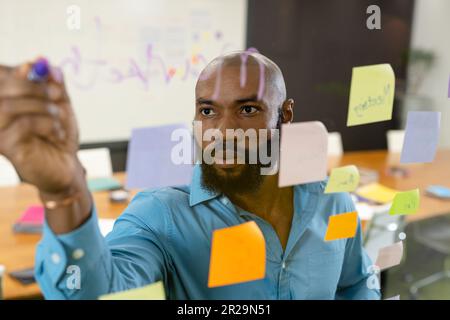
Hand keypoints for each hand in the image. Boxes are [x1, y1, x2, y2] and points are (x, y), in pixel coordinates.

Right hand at [0, 62, 81, 194]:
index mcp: (6, 99)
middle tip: (58, 93)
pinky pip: (22, 125)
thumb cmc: (59, 135)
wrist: (67, 165)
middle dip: (35, 87)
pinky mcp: (6, 147)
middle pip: (2, 87)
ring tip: (58, 115)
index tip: (41, 69)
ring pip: (7, 106)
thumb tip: (43, 61)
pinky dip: (45, 124)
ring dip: (40, 106)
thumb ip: (53, 83)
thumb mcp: (60, 104)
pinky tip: (57, 132)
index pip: (1, 74)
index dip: (19, 69)